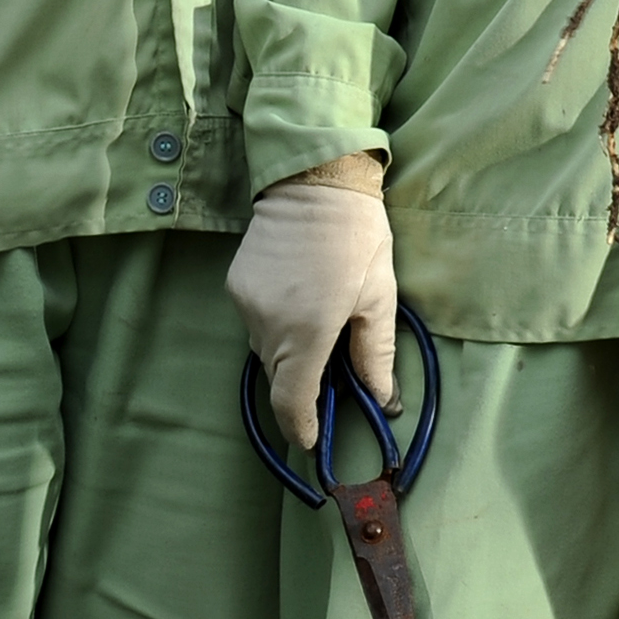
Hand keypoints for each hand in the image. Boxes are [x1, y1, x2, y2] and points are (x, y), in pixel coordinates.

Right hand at [224, 160, 396, 428]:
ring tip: (318, 322)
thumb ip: (376, 356)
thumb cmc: (357, 237)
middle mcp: (268, 323)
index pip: (291, 402)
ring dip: (288, 352)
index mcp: (307, 331)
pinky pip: (254, 323)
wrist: (313, 179)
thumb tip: (383, 402)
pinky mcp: (235, 285)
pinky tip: (297, 299)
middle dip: (302, 385)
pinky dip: (275, 325)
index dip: (301, 428)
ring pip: (264, 351)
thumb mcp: (379, 297)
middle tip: (332, 370)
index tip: (313, 440)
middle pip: (278, 378)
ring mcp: (246, 304)